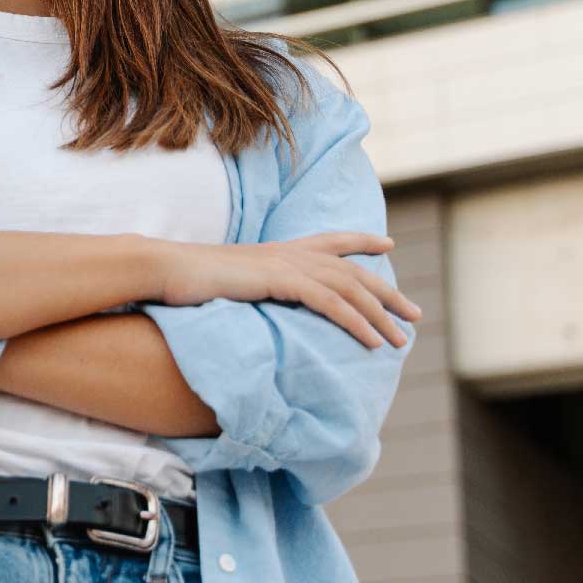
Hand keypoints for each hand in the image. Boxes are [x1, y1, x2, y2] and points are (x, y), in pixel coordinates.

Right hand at [155, 232, 419, 349]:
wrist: (167, 269)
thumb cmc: (187, 281)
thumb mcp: (227, 283)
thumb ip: (249, 289)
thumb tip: (253, 303)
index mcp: (278, 251)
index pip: (329, 240)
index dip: (360, 240)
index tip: (387, 244)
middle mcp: (288, 252)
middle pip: (352, 269)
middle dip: (387, 292)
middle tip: (414, 315)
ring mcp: (285, 264)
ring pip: (348, 288)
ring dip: (380, 315)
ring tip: (401, 341)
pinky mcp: (279, 280)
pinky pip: (329, 302)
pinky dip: (355, 322)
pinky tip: (372, 342)